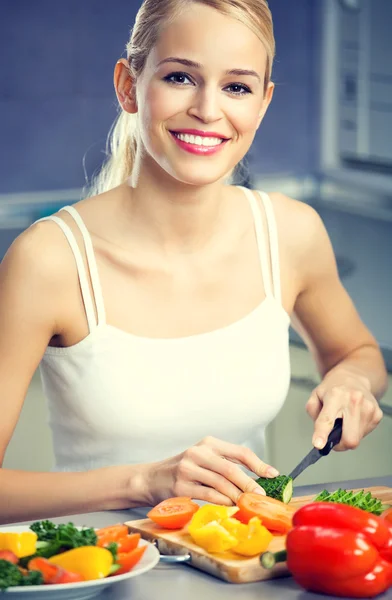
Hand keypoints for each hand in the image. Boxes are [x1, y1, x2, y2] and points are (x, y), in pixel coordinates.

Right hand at [141, 436, 278, 505]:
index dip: (259, 464)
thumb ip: (225, 464)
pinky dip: (223, 502)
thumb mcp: (204, 459)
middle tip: (262, 496)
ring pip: (221, 484)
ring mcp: (188, 469)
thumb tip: (256, 480)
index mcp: (209, 443)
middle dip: (250, 484)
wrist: (151, 478)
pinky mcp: (181, 486)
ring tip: (247, 504)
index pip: (239, 451)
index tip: (273, 474)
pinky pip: (208, 496)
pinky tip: (230, 506)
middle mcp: (198, 452)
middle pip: (231, 469)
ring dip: (237, 496)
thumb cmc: (183, 470)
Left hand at [306, 370, 382, 450]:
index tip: (318, 444)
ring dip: (347, 435)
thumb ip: (313, 414)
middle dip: (339, 444)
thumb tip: (319, 434)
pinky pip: (364, 434)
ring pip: (357, 439)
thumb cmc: (333, 388)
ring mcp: (368, 408)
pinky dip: (356, 431)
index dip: (322, 434)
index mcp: (335, 396)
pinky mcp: (377, 414)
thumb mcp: (315, 396)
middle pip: (349, 438)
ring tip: (344, 420)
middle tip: (333, 437)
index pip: (327, 420)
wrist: (353, 377)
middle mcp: (354, 401)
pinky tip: (353, 419)